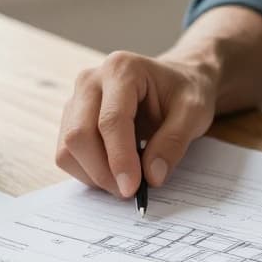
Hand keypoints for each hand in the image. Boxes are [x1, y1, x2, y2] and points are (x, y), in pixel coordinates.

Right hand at [56, 51, 217, 196]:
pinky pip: (66, 154)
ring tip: (125, 181)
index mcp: (121, 70)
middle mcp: (90, 80)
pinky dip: (87, 172)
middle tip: (131, 191)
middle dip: (103, 172)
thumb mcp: (194, 113)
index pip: (111, 120)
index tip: (132, 189)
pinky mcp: (71, 119)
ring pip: (67, 148)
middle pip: (79, 135)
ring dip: (93, 175)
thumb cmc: (183, 93)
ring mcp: (76, 99)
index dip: (119, 159)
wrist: (174, 82)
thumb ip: (174, 142)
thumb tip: (152, 177)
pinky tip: (113, 172)